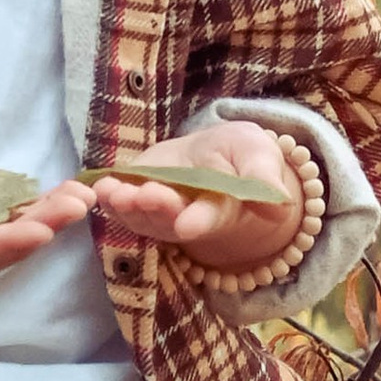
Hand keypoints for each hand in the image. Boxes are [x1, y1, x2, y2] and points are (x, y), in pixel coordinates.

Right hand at [0, 145, 92, 282]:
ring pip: (19, 227)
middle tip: (77, 204)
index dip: (10, 242)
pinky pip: (15, 211)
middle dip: (45, 224)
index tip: (41, 229)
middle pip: (9, 243)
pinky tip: (70, 190)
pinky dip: (42, 201)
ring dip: (52, 212)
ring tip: (83, 194)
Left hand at [86, 120, 302, 272]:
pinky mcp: (137, 199)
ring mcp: (159, 211)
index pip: (211, 218)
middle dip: (157, 208)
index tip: (187, 224)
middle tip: (144, 195)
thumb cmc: (242, 156)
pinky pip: (121, 204)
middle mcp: (188, 217)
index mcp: (223, 210)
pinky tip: (100, 187)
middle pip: (170, 218)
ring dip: (126, 206)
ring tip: (113, 191)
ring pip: (141, 215)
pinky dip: (109, 199)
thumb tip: (280, 202)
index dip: (198, 221)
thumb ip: (263, 178)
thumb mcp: (258, 155)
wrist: (215, 156)